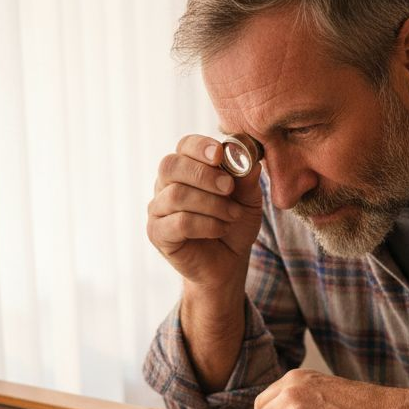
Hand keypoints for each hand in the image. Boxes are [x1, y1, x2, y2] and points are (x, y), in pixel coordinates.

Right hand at [146, 134, 264, 289]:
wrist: (228, 262)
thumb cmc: (234, 225)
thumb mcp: (248, 200)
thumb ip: (247, 181)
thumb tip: (250, 163)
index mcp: (186, 168)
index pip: (184, 146)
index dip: (200, 147)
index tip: (220, 155)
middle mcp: (166, 185)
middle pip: (171, 166)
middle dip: (203, 175)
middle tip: (229, 187)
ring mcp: (158, 209)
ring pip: (176, 195)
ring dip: (211, 204)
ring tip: (232, 215)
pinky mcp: (158, 233)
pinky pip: (178, 223)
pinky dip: (205, 225)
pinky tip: (220, 229)